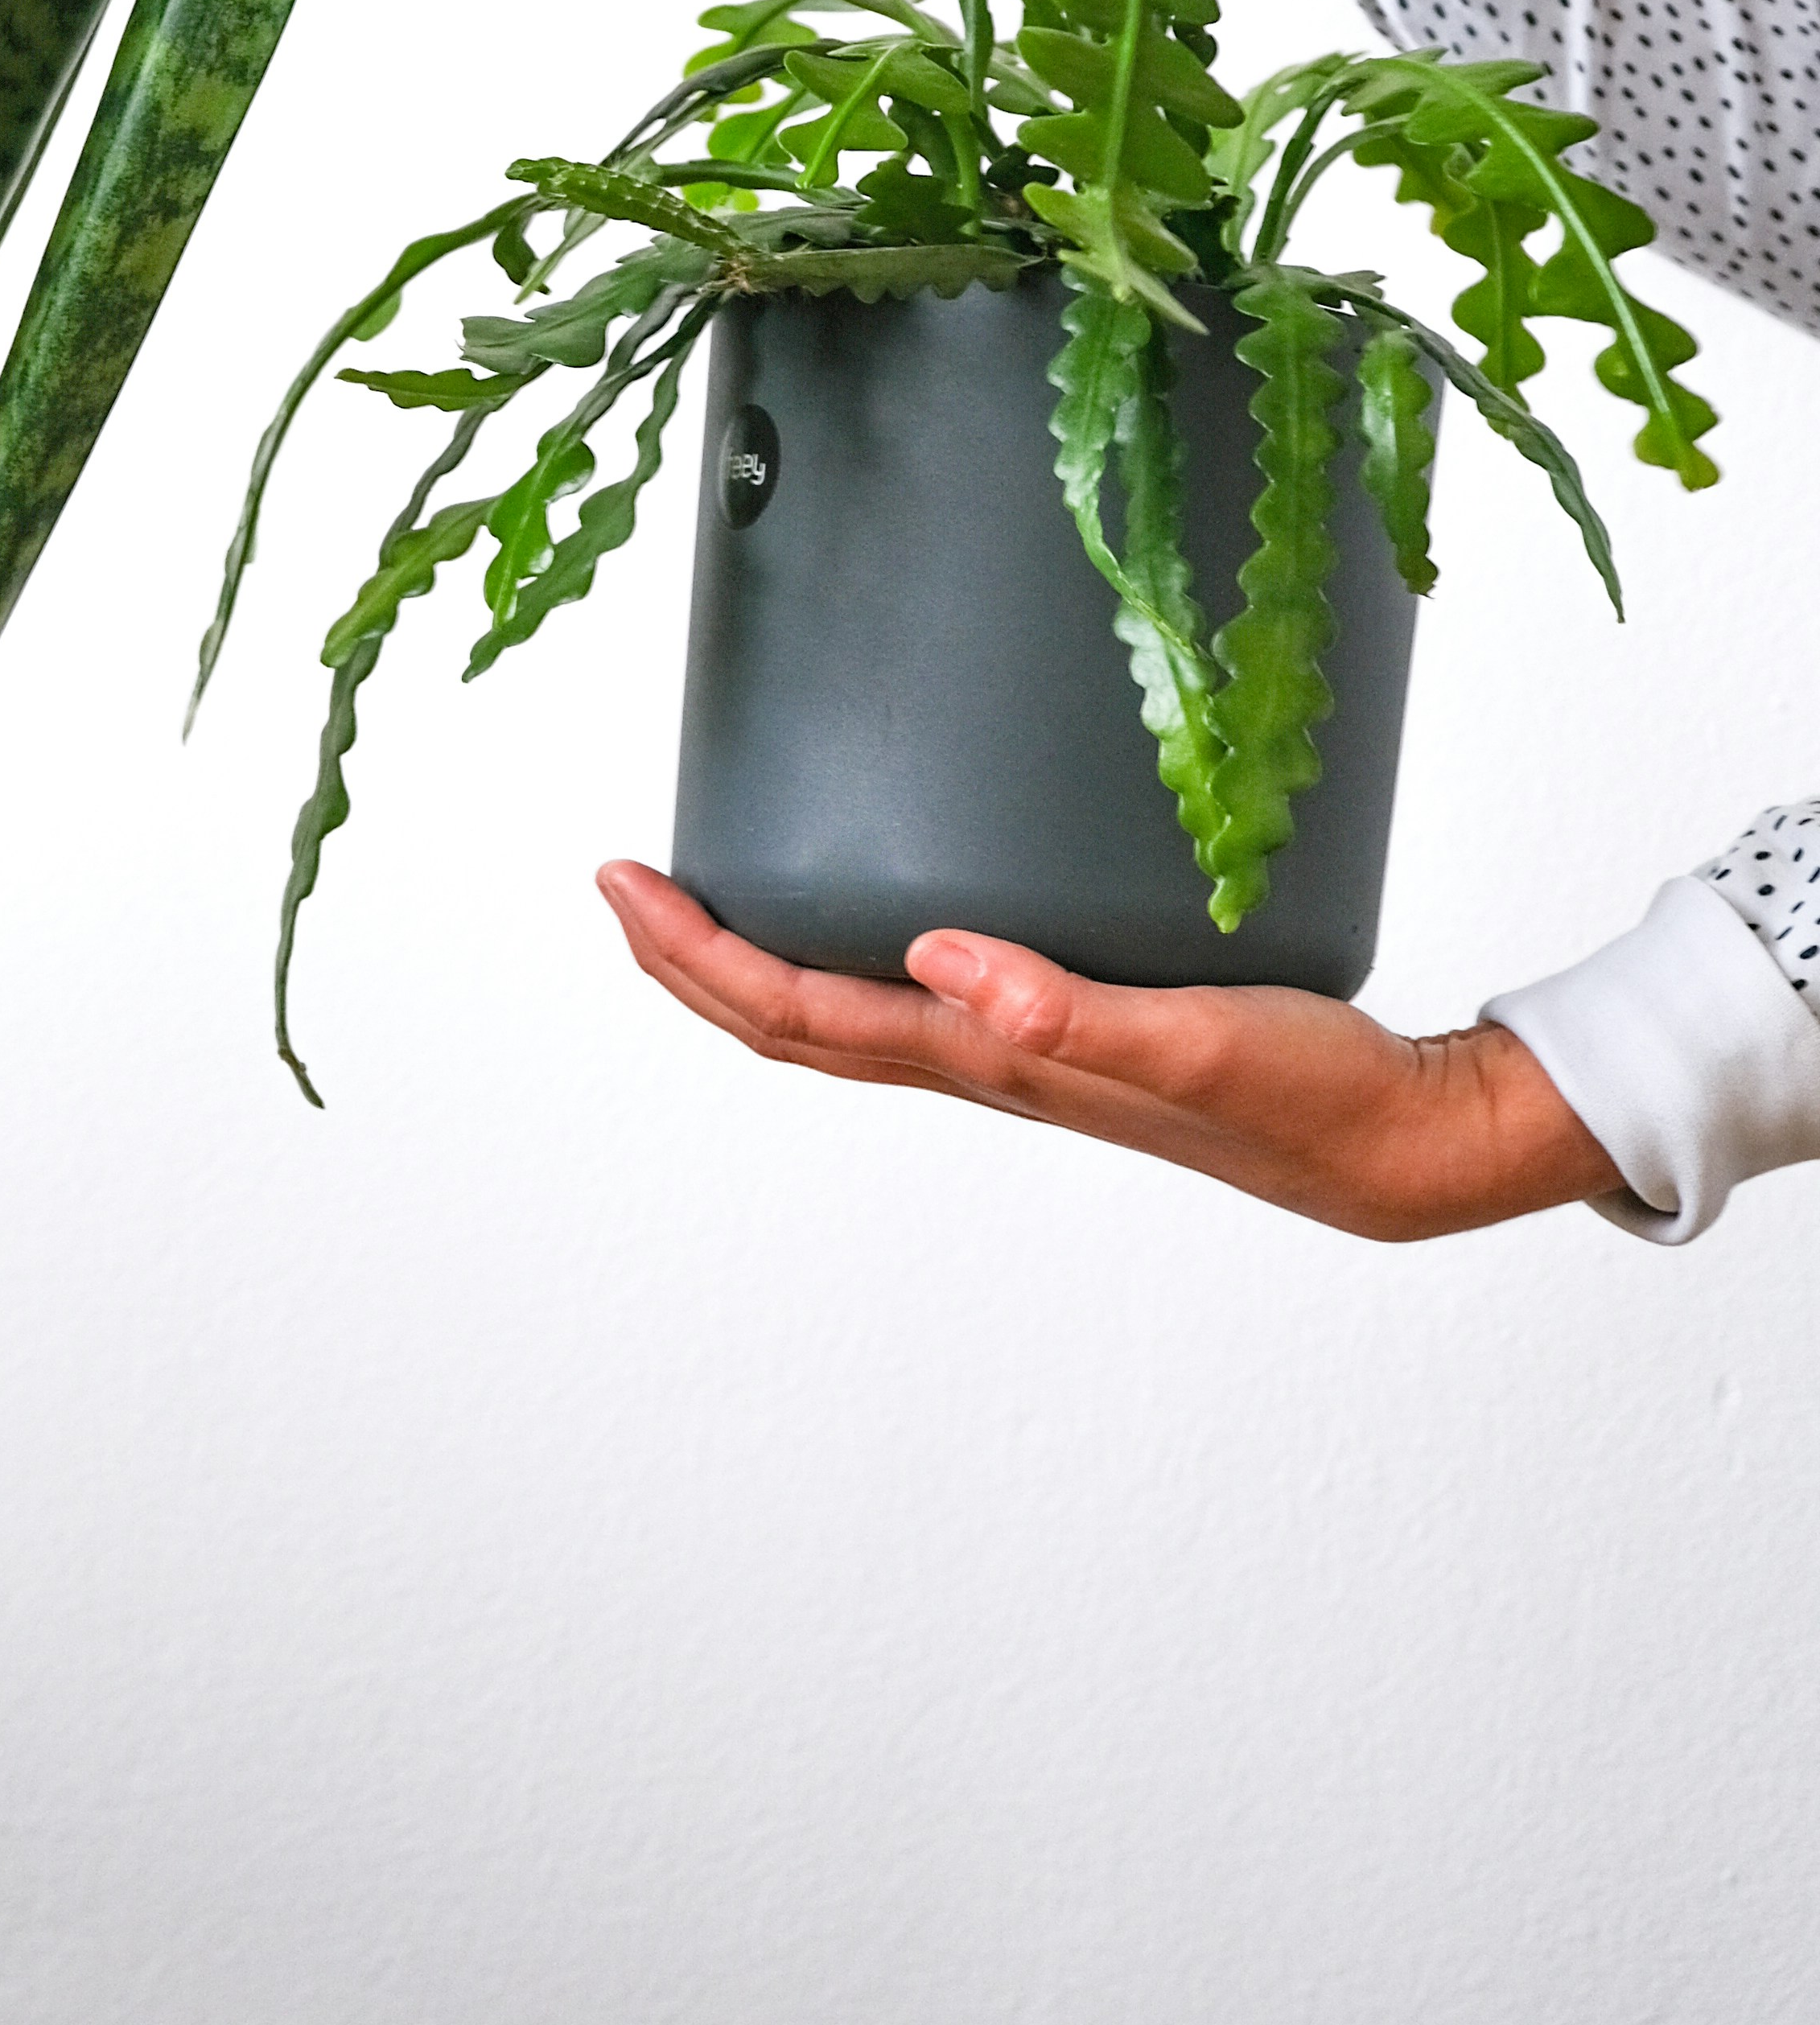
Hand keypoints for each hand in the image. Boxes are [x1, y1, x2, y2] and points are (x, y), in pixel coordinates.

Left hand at [598, 862, 1620, 1241]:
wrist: (1400, 1142)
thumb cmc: (1309, 1098)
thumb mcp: (1194, 1039)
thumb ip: (1069, 1010)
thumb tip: (936, 958)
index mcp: (995, 1061)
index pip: (803, 1012)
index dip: (702, 956)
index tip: (626, 884)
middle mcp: (990, 1063)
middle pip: (797, 1022)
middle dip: (696, 959)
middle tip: (624, 882)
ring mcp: (1025, 1055)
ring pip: (849, 1015)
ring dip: (762, 963)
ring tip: (707, 899)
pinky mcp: (1072, 1033)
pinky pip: (924, 999)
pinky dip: (858, 955)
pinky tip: (875, 913)